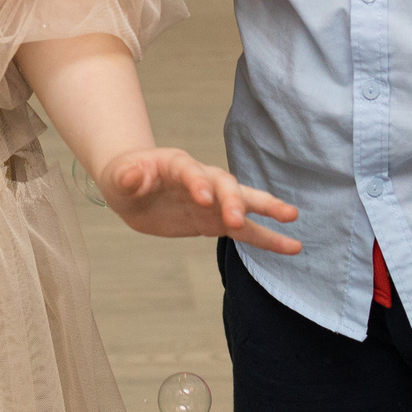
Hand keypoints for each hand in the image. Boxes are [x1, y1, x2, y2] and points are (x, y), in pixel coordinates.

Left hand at [96, 146, 302, 255]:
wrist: (132, 187)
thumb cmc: (126, 177)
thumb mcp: (120, 177)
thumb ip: (127, 176)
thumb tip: (130, 176)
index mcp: (176, 164)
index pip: (191, 171)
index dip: (198, 183)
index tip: (203, 200)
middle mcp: (201, 178)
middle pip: (224, 184)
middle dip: (233, 200)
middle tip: (237, 220)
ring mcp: (212, 200)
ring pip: (243, 203)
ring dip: (265, 210)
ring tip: (292, 218)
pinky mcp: (215, 221)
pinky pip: (246, 230)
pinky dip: (268, 238)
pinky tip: (292, 246)